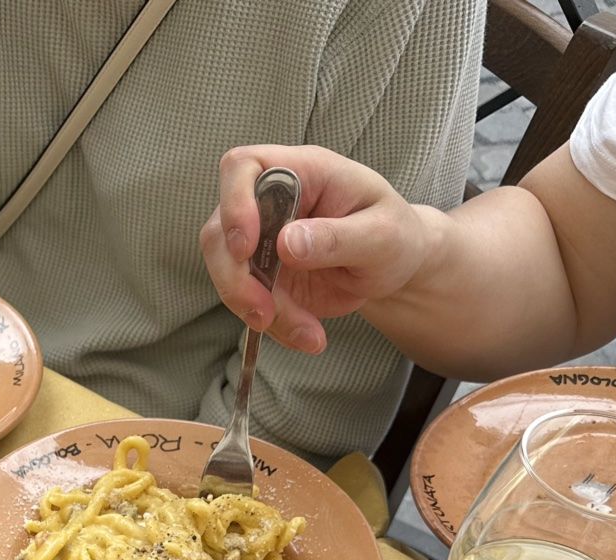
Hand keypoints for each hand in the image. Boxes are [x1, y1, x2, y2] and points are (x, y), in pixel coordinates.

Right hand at [199, 144, 435, 354]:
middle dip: (235, 278)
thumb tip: (286, 244)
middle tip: (264, 312)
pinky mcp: (261, 276)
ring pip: (228, 272)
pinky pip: (249, 303)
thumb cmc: (394, 236)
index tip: (247, 246)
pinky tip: (308, 336)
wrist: (393, 268)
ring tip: (307, 333)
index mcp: (302, 172)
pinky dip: (274, 326)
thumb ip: (338, 237)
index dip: (234, 203)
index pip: (244, 167)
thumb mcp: (382, 235)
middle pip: (220, 230)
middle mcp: (271, 202)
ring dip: (255, 309)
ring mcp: (261, 240)